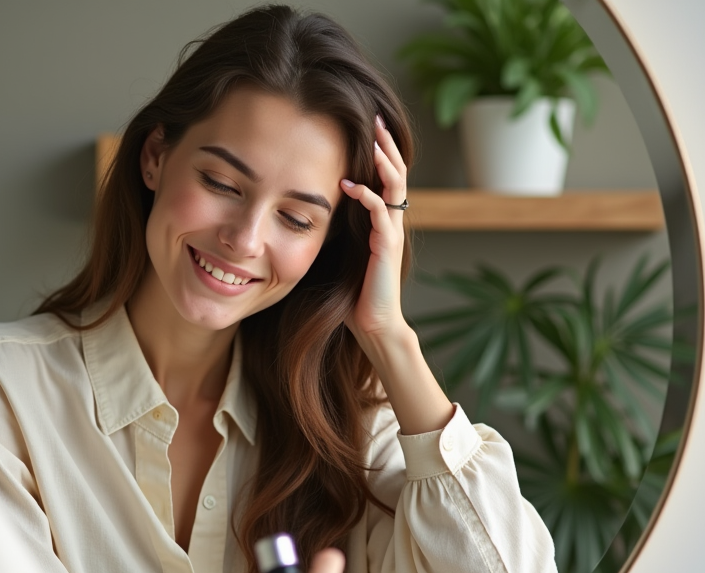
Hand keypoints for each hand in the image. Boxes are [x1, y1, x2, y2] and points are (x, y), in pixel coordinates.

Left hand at [340, 115, 409, 343]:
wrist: (372, 323)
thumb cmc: (353, 292)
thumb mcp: (341, 250)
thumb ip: (335, 228)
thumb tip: (307, 209)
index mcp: (382, 221)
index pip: (386, 177)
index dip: (380, 151)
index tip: (367, 127)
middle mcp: (392, 222)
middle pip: (397, 172)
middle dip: (387, 144)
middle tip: (377, 118)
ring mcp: (392, 233)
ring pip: (396, 187)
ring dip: (383, 162)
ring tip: (373, 140)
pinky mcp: (387, 247)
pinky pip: (380, 213)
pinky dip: (366, 196)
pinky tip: (349, 185)